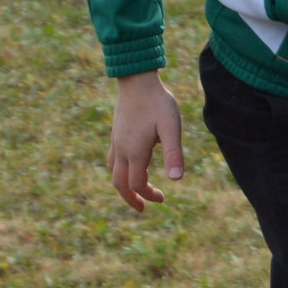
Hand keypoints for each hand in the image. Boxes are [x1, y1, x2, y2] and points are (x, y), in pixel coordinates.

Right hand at [108, 74, 184, 210]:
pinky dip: (120, 171)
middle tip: (143, 208)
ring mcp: (116, 141)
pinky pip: (112, 159)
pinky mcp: (116, 133)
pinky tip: (132, 166)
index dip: (149, 195)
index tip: (163, 198)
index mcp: (135, 151)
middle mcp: (122, 149)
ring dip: (124, 186)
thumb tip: (176, 180)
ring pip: (113, 172)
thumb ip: (173, 153)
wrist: (137, 79)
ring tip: (137, 190)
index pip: (137, 184)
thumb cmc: (157, 102)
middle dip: (130, 198)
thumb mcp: (171, 127)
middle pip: (119, 184)